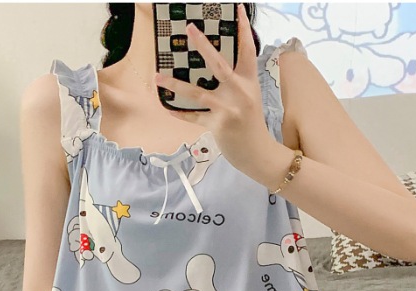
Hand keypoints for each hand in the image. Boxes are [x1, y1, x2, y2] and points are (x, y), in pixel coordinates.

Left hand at [154, 3, 272, 172]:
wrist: (257, 151)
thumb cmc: (250, 123)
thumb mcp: (248, 97)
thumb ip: (235, 82)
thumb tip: (214, 68)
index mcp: (248, 81)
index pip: (247, 50)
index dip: (243, 28)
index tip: (238, 8)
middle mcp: (239, 92)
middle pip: (219, 64)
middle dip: (203, 45)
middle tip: (189, 28)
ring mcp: (228, 108)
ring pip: (197, 93)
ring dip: (175, 84)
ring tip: (158, 76)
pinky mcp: (218, 124)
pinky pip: (193, 116)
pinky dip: (180, 113)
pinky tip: (167, 107)